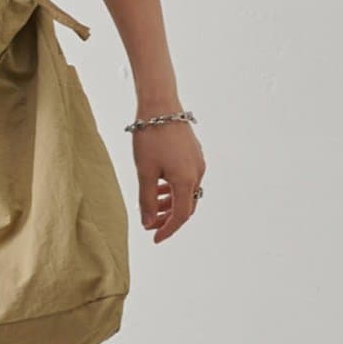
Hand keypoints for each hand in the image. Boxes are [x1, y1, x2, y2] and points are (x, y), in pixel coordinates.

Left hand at [131, 117, 204, 241]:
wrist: (160, 105)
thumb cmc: (150, 138)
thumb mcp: (144, 172)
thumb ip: (147, 200)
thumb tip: (148, 223)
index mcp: (186, 180)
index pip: (180, 216)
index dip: (167, 230)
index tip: (154, 239)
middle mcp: (197, 173)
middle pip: (186, 206)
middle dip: (168, 218)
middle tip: (150, 224)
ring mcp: (198, 162)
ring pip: (186, 192)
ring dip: (171, 203)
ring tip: (152, 206)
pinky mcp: (194, 154)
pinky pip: (187, 179)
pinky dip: (174, 188)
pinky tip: (159, 186)